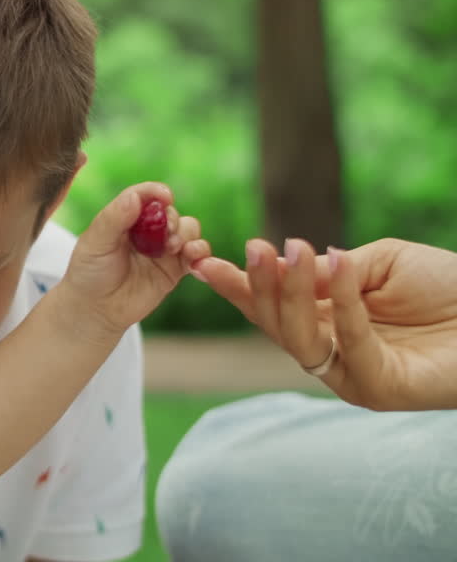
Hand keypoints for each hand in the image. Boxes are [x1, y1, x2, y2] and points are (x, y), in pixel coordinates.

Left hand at [57, 182, 210, 336]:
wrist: (96, 310)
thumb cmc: (89, 273)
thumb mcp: (95, 242)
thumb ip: (114, 218)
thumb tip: (135, 196)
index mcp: (125, 217)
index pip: (144, 196)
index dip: (156, 192)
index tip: (165, 196)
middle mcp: (147, 230)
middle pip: (171, 212)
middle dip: (173, 219)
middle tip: (166, 232)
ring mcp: (163, 249)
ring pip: (188, 229)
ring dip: (187, 234)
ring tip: (174, 248)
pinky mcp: (175, 269)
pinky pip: (196, 255)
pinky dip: (200, 252)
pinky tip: (192, 257)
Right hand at [194, 238, 456, 410]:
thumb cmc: (448, 286)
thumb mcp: (377, 262)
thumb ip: (331, 271)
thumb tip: (285, 266)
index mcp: (327, 322)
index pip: (271, 307)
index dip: (238, 286)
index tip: (203, 261)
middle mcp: (332, 353)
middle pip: (275, 324)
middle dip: (258, 287)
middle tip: (253, 247)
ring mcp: (351, 376)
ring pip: (299, 339)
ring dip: (290, 293)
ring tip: (295, 249)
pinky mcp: (377, 389)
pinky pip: (348, 344)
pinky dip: (342, 303)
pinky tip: (336, 262)